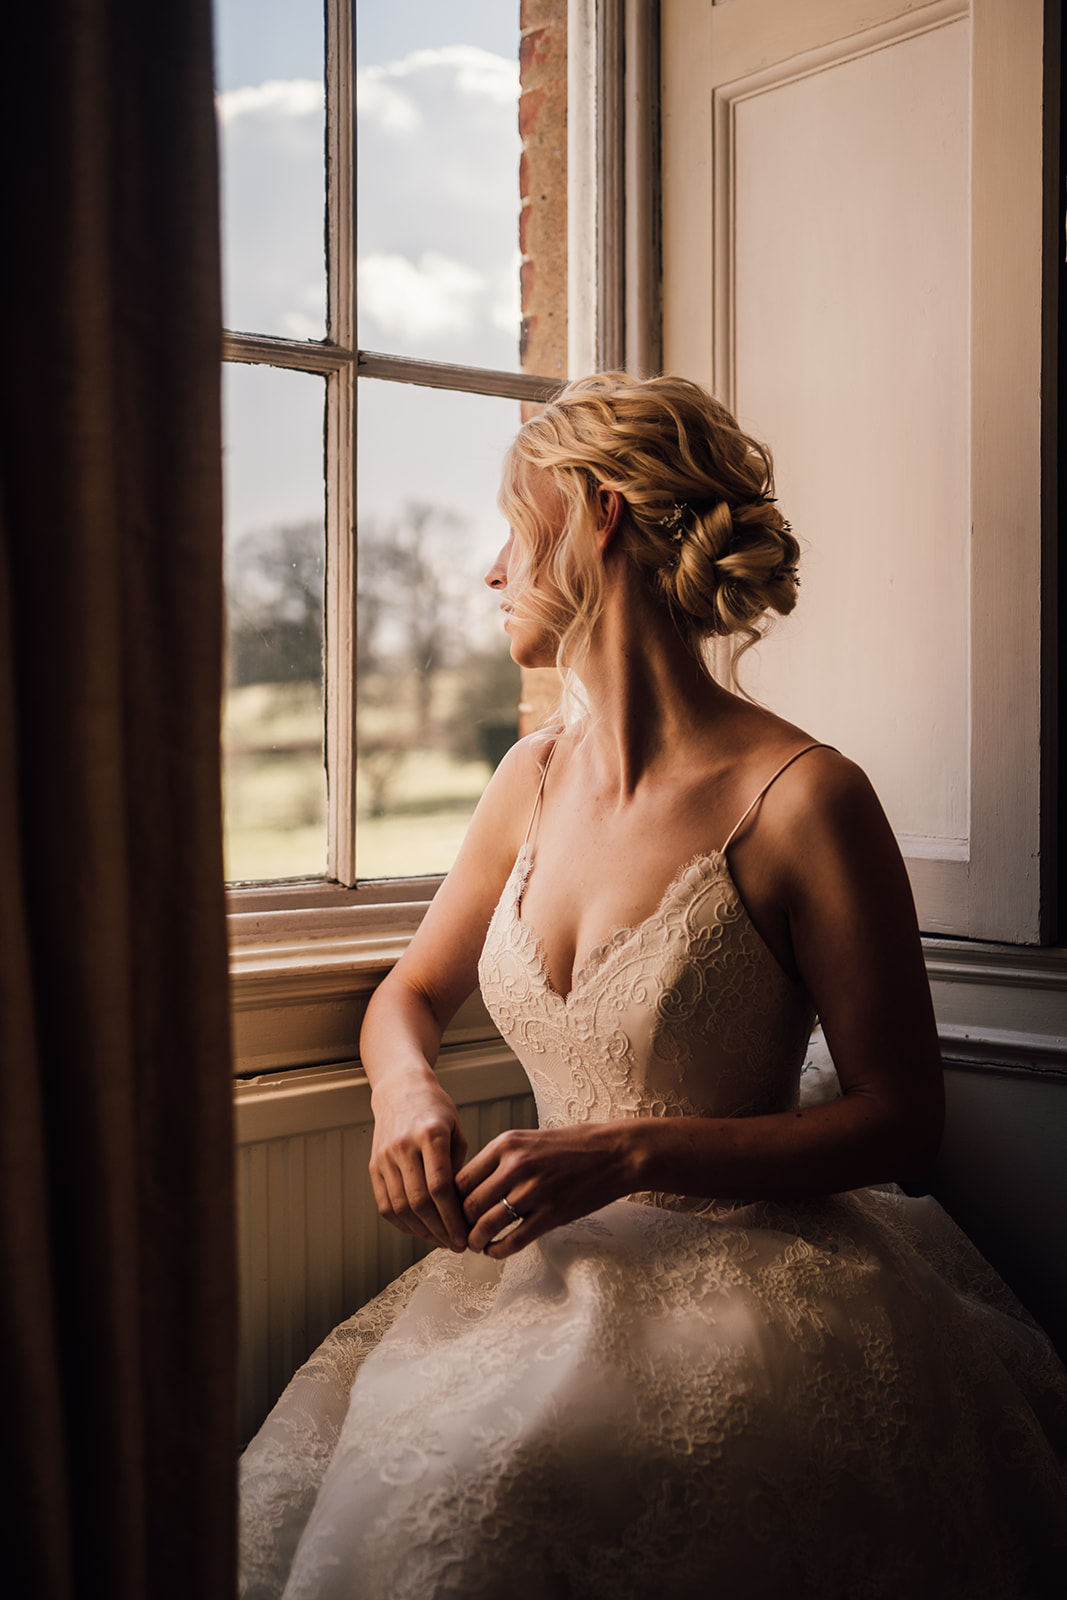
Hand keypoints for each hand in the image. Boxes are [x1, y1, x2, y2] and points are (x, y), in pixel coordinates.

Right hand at [369, 1076, 469, 1251]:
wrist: (400, 1089)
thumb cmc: (436, 1109)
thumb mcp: (457, 1130)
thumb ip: (460, 1167)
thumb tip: (462, 1209)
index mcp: (430, 1135)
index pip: (440, 1187)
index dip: (452, 1218)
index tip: (465, 1236)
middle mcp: (404, 1146)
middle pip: (419, 1202)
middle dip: (439, 1230)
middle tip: (455, 1245)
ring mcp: (385, 1157)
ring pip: (400, 1207)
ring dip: (421, 1231)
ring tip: (440, 1241)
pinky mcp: (374, 1165)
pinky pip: (384, 1204)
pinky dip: (402, 1223)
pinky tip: (419, 1230)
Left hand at [455, 1123, 637, 1257]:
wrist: (615, 1153)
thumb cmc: (571, 1146)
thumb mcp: (528, 1140)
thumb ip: (500, 1160)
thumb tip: (469, 1187)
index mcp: (506, 1144)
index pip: (461, 1180)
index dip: (451, 1202)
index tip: (452, 1213)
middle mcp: (515, 1166)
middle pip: (469, 1205)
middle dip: (460, 1224)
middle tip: (460, 1234)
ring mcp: (534, 1191)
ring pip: (486, 1225)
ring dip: (476, 1241)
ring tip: (476, 1245)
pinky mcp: (551, 1214)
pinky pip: (514, 1240)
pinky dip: (498, 1251)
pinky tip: (496, 1251)